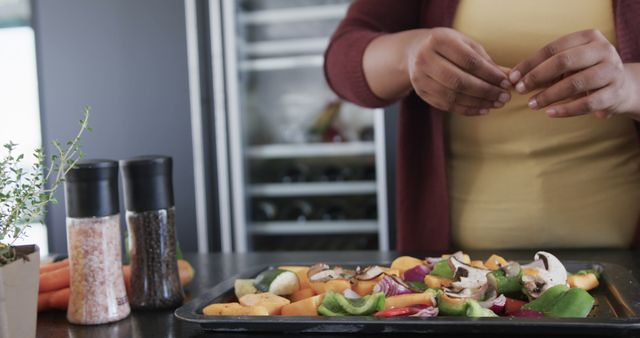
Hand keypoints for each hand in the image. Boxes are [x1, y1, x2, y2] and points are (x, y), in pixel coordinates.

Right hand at [407, 28, 510, 115]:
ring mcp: (420, 78)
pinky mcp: (421, 93)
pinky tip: (483, 108)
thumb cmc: (448, 46)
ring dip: (478, 102)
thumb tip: (511, 77)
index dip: (489, 74)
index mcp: (439, 41)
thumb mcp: (466, 45)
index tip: (506, 83)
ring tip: (497, 103)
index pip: (468, 61)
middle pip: (459, 81)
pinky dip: (467, 109)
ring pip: (452, 96)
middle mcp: (425, 59)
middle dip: (485, 91)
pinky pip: (446, 105)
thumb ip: (487, 61)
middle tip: (504, 97)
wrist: (415, 52)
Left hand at [510, 29, 639, 118]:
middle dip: (537, 76)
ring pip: (575, 83)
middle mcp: (603, 50)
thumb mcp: (568, 66)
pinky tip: (550, 113)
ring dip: (549, 95)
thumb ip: (544, 69)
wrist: (622, 87)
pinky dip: (566, 110)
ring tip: (532, 104)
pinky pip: (587, 103)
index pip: (553, 48)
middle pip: (564, 61)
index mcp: (588, 37)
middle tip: (520, 89)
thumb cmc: (585, 72)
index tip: (512, 77)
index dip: (529, 63)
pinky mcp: (615, 93)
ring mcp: (612, 71)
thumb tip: (513, 79)